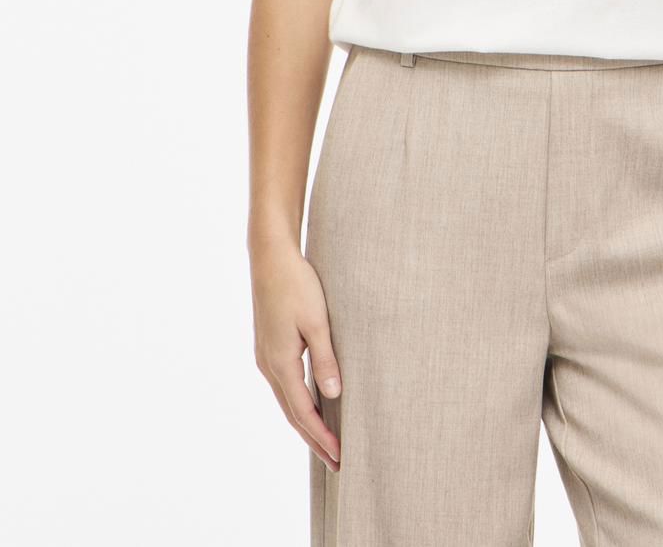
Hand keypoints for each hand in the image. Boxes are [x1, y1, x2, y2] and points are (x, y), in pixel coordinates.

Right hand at [250, 240, 342, 471]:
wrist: (270, 257)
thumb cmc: (297, 285)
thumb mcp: (317, 322)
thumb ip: (325, 360)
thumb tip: (333, 396)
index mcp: (280, 362)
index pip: (303, 412)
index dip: (322, 436)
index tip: (340, 456)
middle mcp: (269, 365)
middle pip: (292, 413)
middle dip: (314, 439)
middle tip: (336, 462)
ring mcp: (266, 357)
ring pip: (287, 400)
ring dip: (306, 422)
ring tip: (326, 441)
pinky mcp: (269, 347)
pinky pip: (285, 385)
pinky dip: (299, 402)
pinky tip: (311, 405)